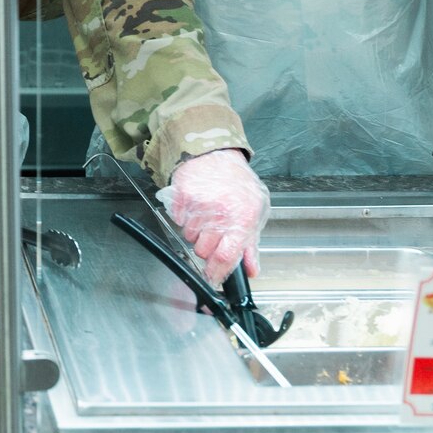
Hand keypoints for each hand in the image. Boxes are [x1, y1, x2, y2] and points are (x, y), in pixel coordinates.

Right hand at [160, 149, 269, 286]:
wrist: (217, 153)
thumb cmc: (238, 183)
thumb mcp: (255, 212)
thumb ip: (251, 244)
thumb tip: (251, 270)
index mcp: (242, 219)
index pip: (225, 257)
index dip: (217, 273)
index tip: (213, 278)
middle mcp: (220, 213)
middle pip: (202, 251)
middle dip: (206, 248)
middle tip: (213, 233)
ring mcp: (198, 204)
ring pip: (188, 237)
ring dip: (195, 232)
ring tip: (205, 214)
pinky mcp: (181, 197)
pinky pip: (177, 220)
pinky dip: (184, 217)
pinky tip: (195, 205)